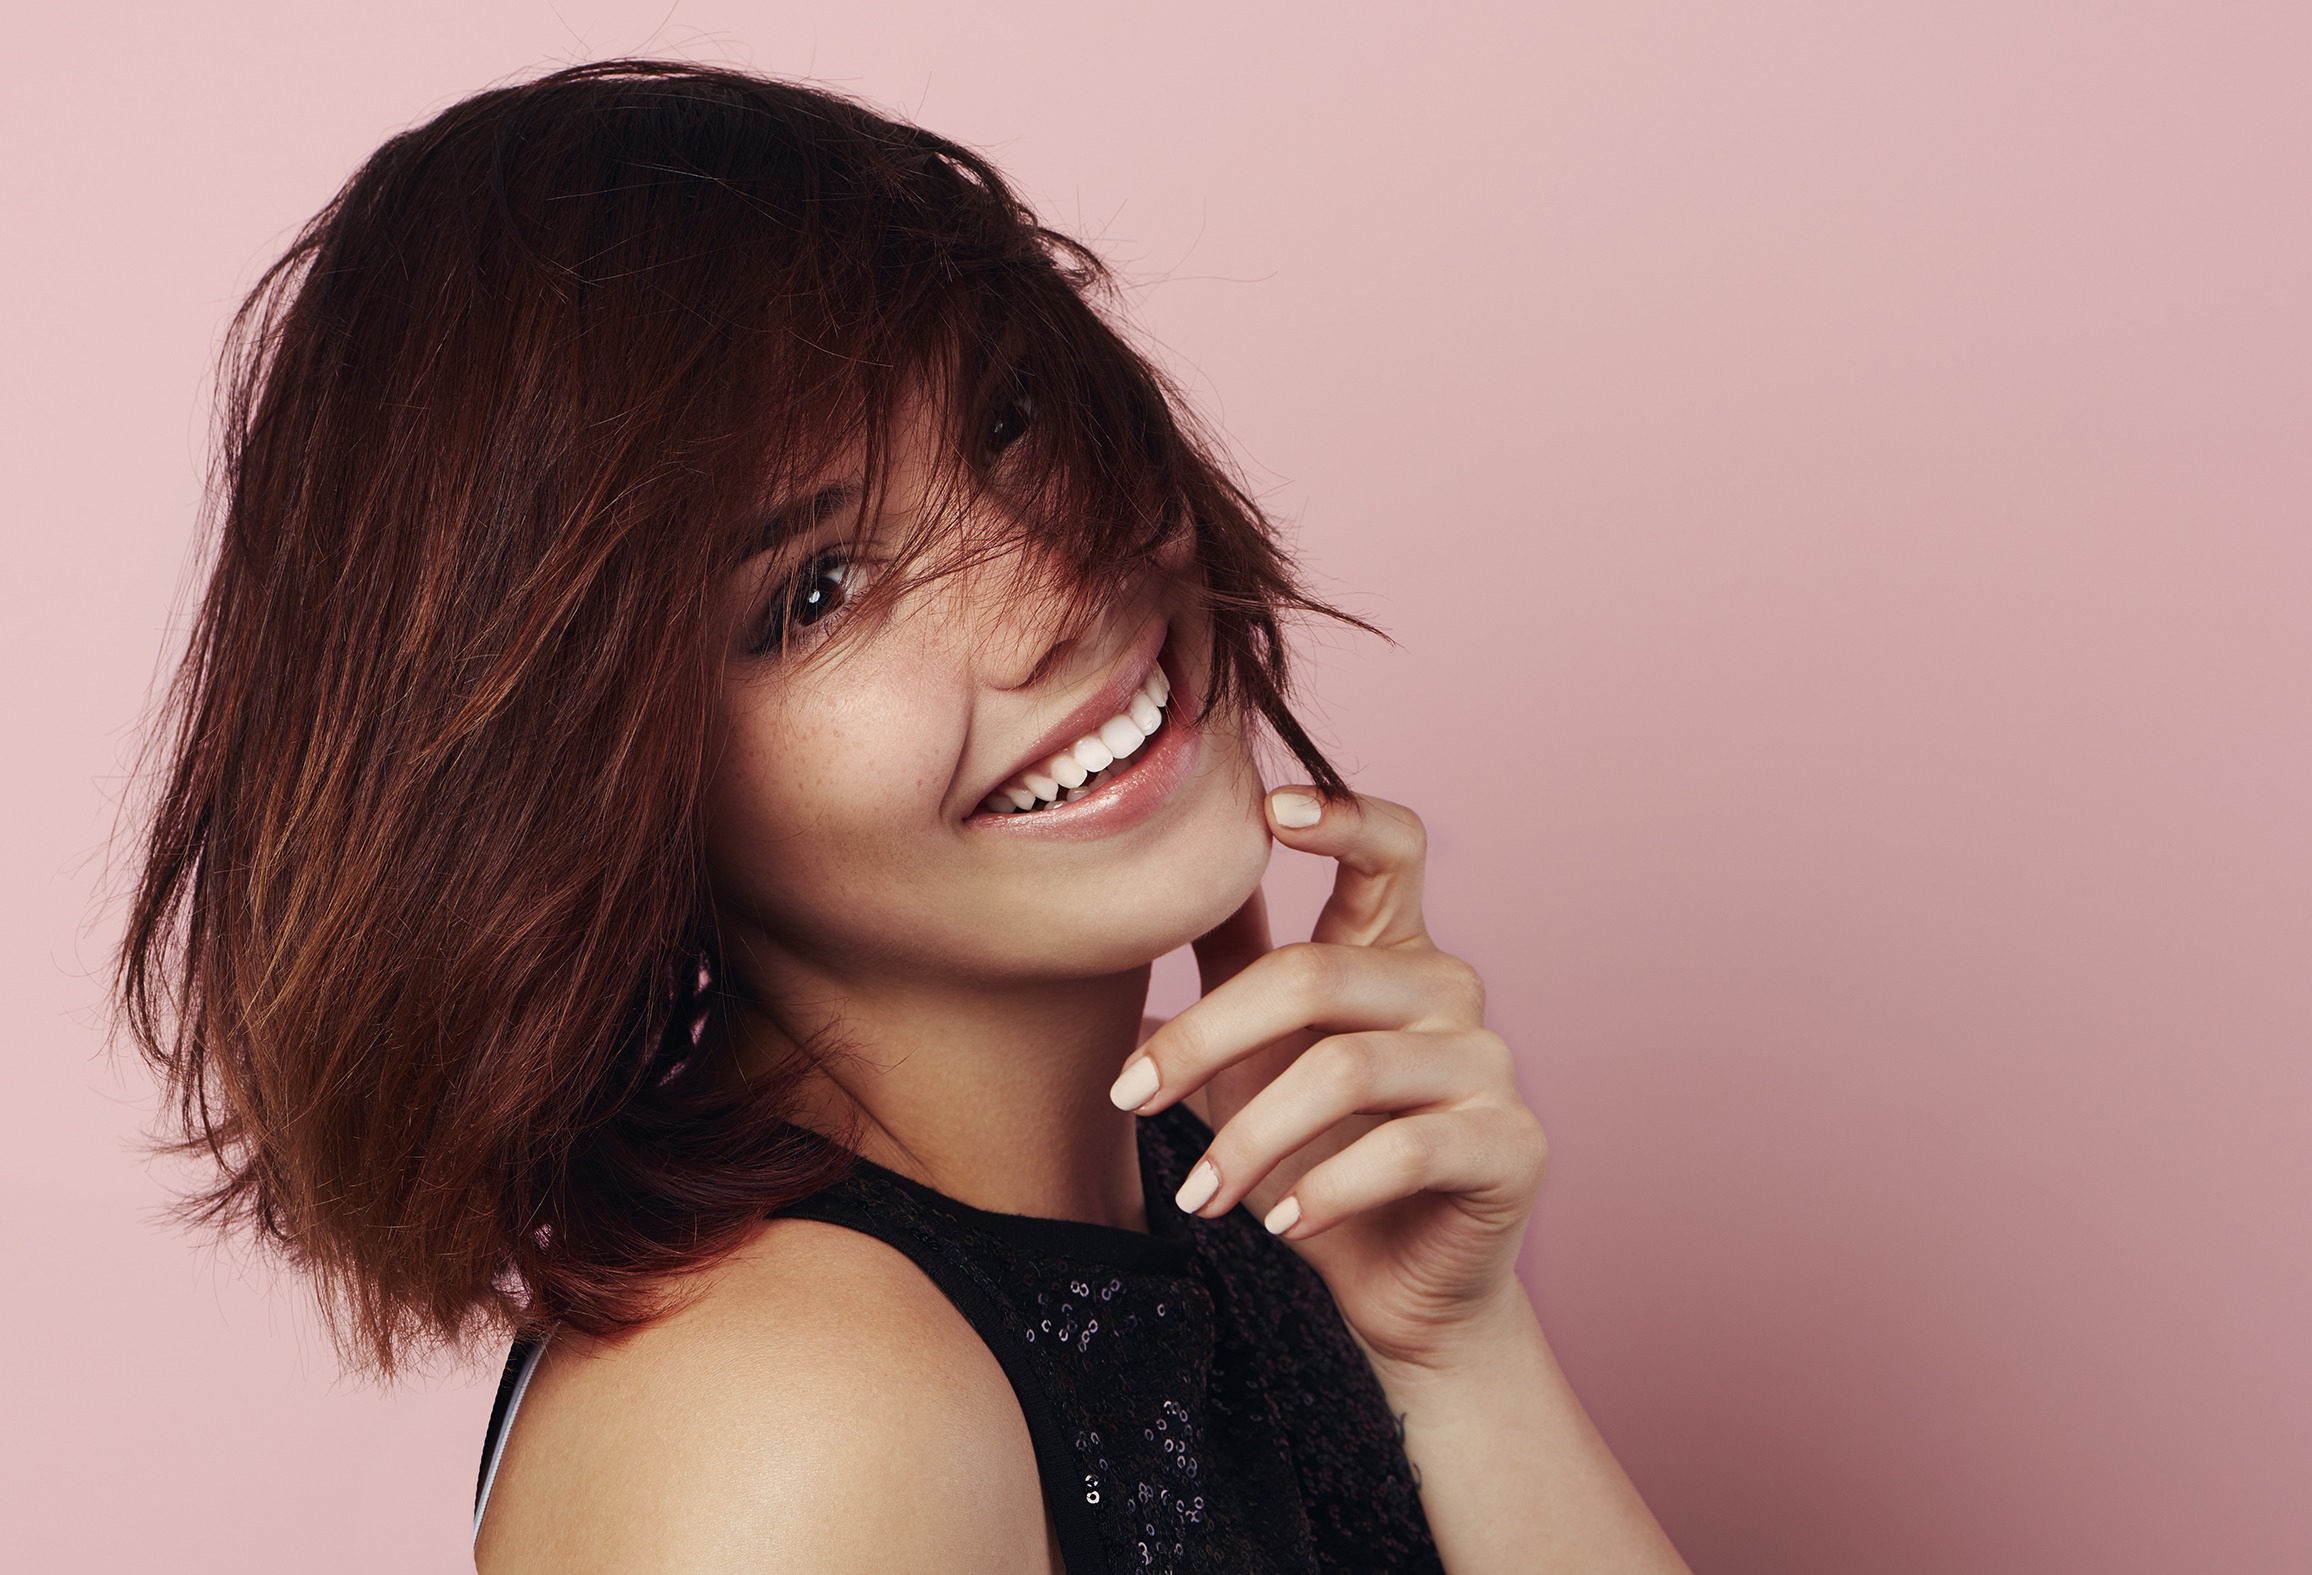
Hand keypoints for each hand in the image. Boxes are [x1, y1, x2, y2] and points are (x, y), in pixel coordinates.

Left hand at [1110, 788, 1548, 1369]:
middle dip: (1205, 1039)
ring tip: (1195, 1194)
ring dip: (1250, 1140)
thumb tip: (1165, 871)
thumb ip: (1232, 959)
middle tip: (1129, 1097)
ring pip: (1349, 1070)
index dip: (1340, 814)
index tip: (1268, 810)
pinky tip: (1282, 1226)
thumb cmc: (1316, 1154)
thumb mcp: (1256, 1050)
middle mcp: (1450, 989)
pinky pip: (1405, 1151)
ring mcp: (1489, 1065)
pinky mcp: (1511, 1145)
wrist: (1394, 1285)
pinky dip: (1325, 1192)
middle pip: (1317, 974)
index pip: (1391, 848)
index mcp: (1392, 949)